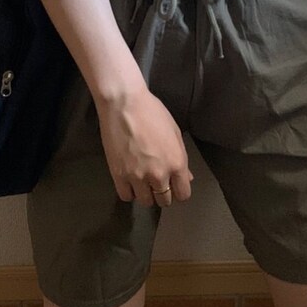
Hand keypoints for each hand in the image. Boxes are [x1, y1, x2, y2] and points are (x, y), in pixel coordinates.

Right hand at [96, 84, 193, 206]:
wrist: (124, 104)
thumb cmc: (153, 113)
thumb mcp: (174, 133)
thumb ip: (181, 159)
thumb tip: (187, 177)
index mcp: (177, 163)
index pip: (183, 194)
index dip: (179, 191)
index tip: (174, 186)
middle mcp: (159, 175)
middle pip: (164, 200)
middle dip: (163, 193)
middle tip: (157, 182)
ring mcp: (138, 177)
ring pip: (146, 202)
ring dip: (146, 194)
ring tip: (142, 182)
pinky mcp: (118, 175)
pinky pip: (126, 196)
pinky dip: (129, 192)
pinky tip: (129, 182)